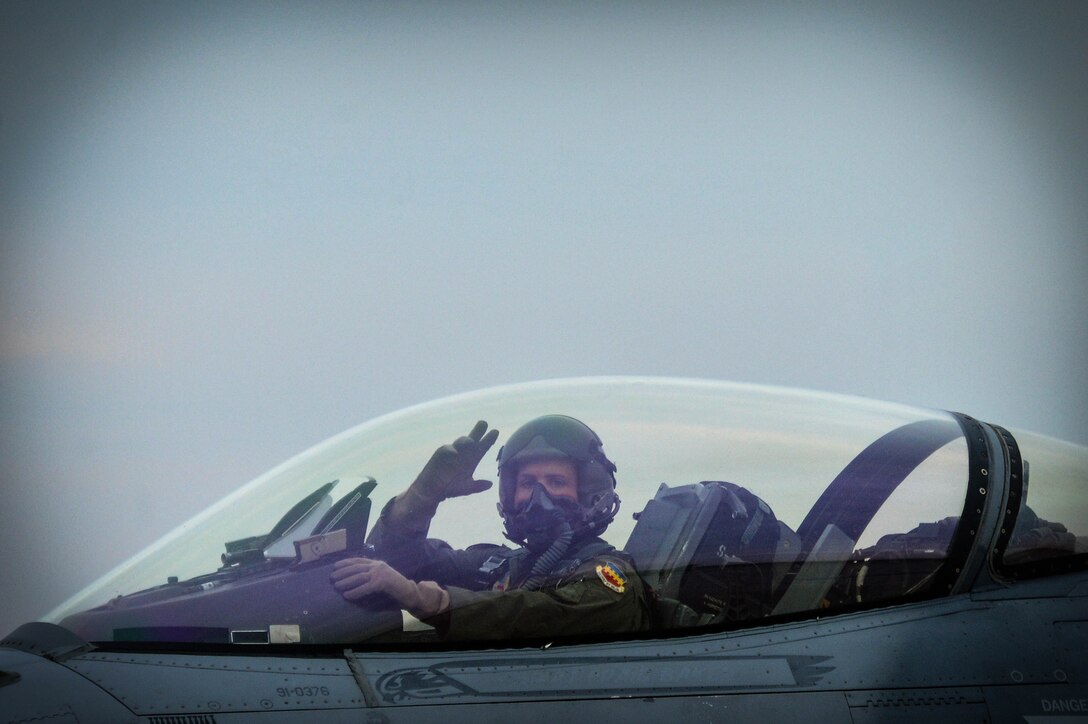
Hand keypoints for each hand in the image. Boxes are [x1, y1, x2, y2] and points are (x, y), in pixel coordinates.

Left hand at [331, 557, 447, 617]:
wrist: (410, 592)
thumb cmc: (395, 588)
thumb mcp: (382, 578)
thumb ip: (371, 576)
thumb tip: (354, 579)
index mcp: (377, 563)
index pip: (359, 560)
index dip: (346, 563)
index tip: (335, 566)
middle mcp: (378, 566)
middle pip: (356, 567)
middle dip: (343, 572)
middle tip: (332, 577)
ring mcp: (380, 573)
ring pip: (359, 576)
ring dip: (346, 581)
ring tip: (336, 585)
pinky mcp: (382, 582)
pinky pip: (365, 587)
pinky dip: (355, 592)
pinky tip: (347, 595)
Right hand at [410, 420, 498, 502]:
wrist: (433, 490)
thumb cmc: (450, 488)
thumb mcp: (466, 488)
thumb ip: (477, 486)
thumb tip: (490, 484)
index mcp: (471, 460)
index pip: (482, 448)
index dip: (488, 440)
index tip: (495, 432)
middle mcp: (463, 453)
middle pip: (472, 440)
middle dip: (477, 431)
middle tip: (484, 423)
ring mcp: (451, 452)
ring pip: (459, 443)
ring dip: (464, 441)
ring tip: (471, 441)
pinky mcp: (440, 455)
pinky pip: (446, 450)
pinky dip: (450, 450)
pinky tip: (454, 453)